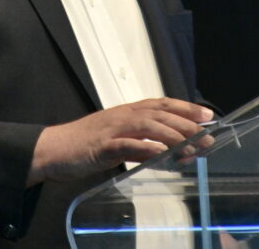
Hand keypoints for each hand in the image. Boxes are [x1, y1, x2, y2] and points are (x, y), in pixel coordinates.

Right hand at [28, 98, 214, 184]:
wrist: (51, 149)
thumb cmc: (83, 144)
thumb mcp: (116, 139)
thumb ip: (139, 141)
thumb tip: (165, 150)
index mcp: (127, 112)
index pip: (162, 104)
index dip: (186, 108)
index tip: (206, 115)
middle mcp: (123, 116)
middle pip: (161, 114)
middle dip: (187, 124)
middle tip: (207, 137)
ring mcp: (113, 129)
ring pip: (149, 126)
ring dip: (173, 136)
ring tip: (191, 147)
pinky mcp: (103, 145)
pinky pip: (128, 145)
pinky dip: (147, 148)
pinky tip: (162, 154)